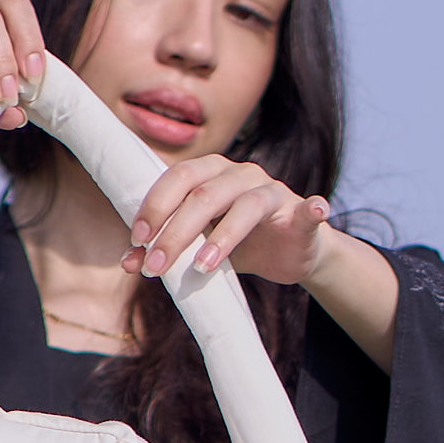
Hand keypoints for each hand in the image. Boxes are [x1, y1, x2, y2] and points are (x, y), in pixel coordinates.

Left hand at [123, 155, 332, 287]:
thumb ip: (168, 248)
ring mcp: (273, 191)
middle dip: (177, 231)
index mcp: (212, 174)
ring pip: (246, 206)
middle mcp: (241, 175)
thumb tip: (129, 263)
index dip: (156, 205)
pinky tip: (314, 211)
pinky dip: (312, 209)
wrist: (287, 253)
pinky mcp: (301, 213)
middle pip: (205, 195)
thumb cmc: (238, 244)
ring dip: (223, 238)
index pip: (178, 178)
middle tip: (157, 265)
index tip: (137, 239)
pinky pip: (308, 208)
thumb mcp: (199, 247)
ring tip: (202, 268)